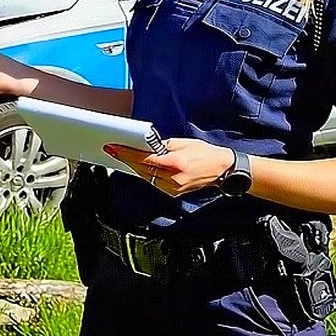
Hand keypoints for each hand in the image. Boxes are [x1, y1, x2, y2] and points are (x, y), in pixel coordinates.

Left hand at [103, 138, 234, 197]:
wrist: (222, 169)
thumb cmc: (204, 153)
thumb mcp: (182, 143)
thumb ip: (162, 146)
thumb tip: (145, 146)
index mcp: (174, 163)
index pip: (144, 159)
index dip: (127, 154)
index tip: (114, 148)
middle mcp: (172, 178)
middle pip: (142, 170)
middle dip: (127, 160)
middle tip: (114, 151)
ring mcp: (173, 188)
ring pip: (146, 178)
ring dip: (135, 167)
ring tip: (124, 157)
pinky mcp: (174, 193)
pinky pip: (154, 183)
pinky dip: (146, 174)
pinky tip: (140, 167)